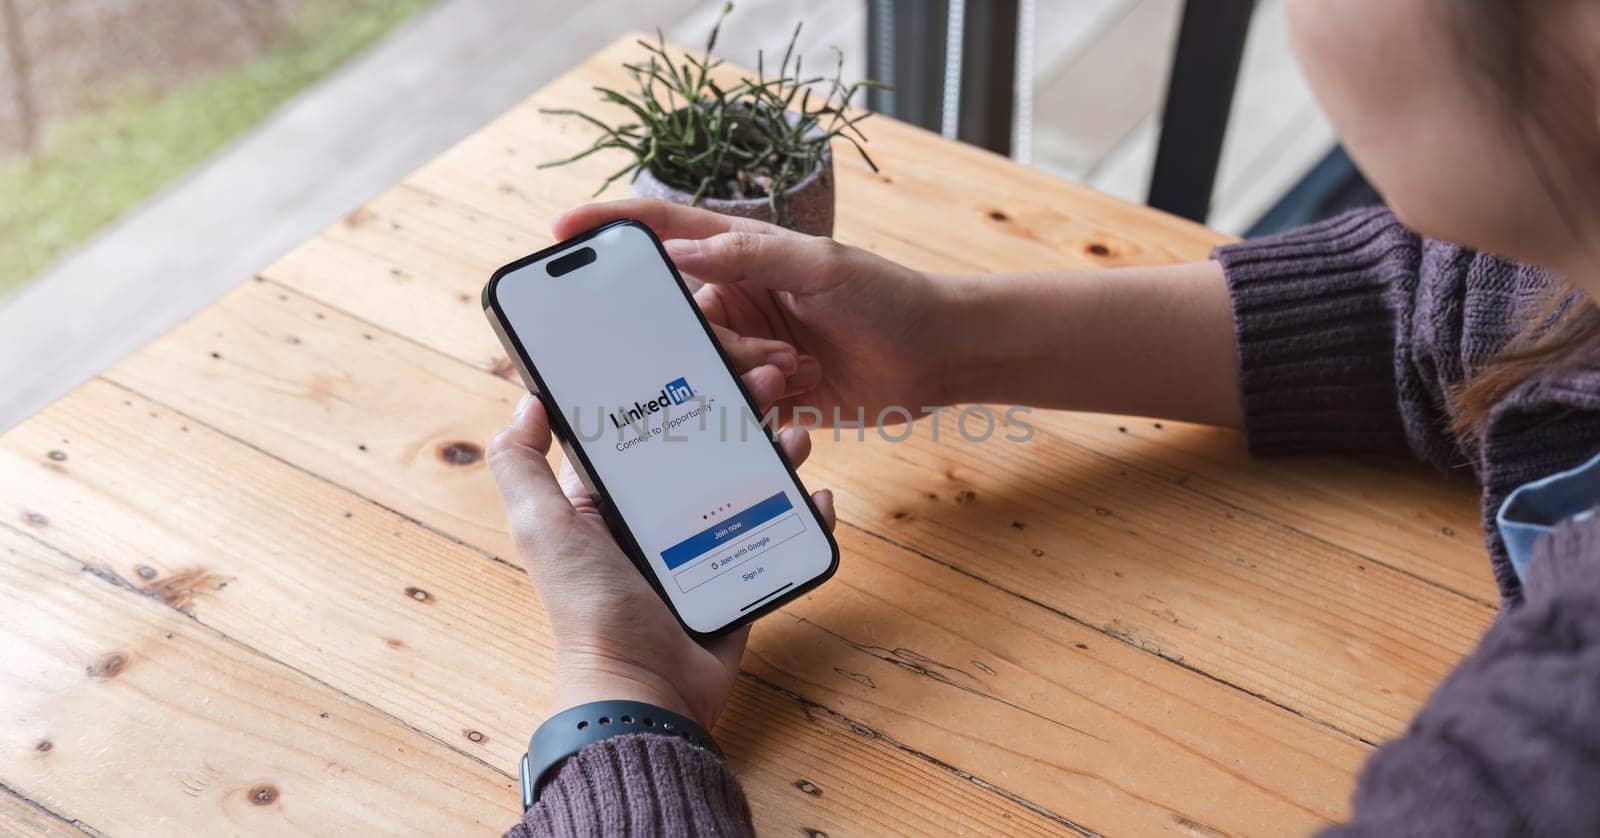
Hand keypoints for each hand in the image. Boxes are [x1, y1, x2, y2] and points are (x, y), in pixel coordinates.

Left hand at [488, 353, 835, 729]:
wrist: (647, 690)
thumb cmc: (589, 611)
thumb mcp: (542, 529)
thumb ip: (523, 466)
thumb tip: (528, 400)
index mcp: (610, 502)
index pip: (647, 431)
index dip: (675, 391)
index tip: (707, 357)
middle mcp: (657, 520)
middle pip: (706, 450)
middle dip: (739, 415)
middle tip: (770, 388)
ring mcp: (703, 549)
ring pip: (749, 485)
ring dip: (777, 455)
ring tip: (796, 437)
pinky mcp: (740, 578)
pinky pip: (779, 536)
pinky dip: (804, 515)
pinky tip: (818, 496)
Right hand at [553, 199, 951, 426]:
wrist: (939, 356)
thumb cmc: (890, 296)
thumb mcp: (823, 266)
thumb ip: (750, 257)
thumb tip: (677, 254)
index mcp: (741, 253)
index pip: (662, 233)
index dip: (609, 229)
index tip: (560, 235)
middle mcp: (736, 298)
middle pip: (676, 319)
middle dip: (706, 341)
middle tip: (762, 351)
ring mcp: (749, 347)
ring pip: (702, 369)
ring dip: (744, 375)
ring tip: (797, 368)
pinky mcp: (767, 392)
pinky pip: (732, 405)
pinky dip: (759, 405)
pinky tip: (801, 392)